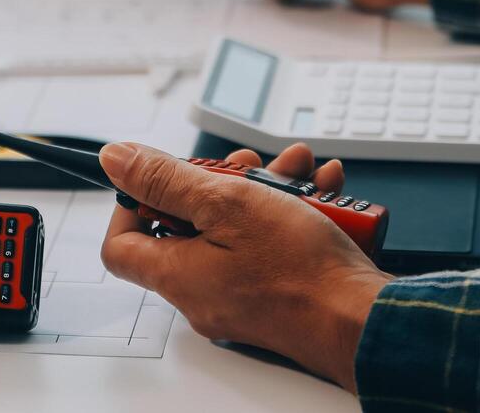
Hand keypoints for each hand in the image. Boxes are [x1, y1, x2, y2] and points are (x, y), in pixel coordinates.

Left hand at [99, 141, 387, 390]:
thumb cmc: (301, 270)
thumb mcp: (226, 202)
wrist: (363, 319)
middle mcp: (203, 291)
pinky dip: (290, 213)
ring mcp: (240, 295)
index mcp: (178, 273)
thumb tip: (116, 161)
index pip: (122, 244)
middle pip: (189, 225)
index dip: (133, 202)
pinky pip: (267, 246)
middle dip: (221, 180)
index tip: (161, 176)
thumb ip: (166, 179)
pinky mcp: (273, 295)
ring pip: (236, 228)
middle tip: (248, 166)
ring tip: (297, 170)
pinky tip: (321, 192)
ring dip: (266, 188)